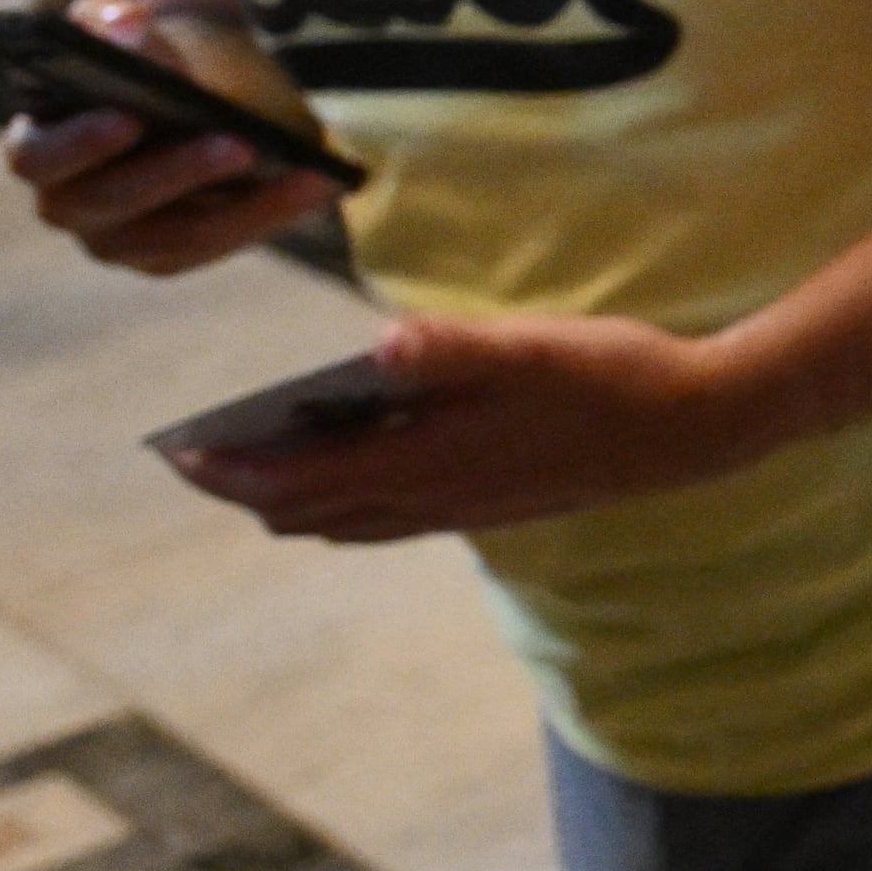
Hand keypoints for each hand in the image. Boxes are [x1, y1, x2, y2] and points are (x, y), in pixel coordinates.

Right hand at [5, 0, 342, 276]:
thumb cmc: (150, 57)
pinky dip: (271, 216)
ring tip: (302, 173)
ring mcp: (119, 237)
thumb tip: (123, 23)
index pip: (39, 158)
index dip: (78, 145)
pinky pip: (219, 243)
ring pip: (177, 235)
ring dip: (242, 207)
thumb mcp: (131, 29)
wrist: (199, 82)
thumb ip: (112, 21)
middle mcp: (68, 201)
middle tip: (235, 143)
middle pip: (111, 203)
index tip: (128, 118)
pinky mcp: (171, 253)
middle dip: (175, 173)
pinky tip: (320, 185)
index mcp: (42, 144)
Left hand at [163, 309, 795, 542]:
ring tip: (257, 473)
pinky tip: (355, 474)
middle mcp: (433, 499)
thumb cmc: (612, 376)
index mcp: (428, 460)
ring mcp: (462, 509)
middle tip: (197, 462)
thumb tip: (377, 348)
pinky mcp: (490, 504)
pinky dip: (345, 505)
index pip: (298, 476)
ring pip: (348, 524)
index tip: (177, 452)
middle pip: (309, 513)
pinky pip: (389, 521)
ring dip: (293, 501)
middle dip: (246, 489)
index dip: (231, 468)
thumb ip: (450, 348)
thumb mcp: (531, 346)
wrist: (694, 429)